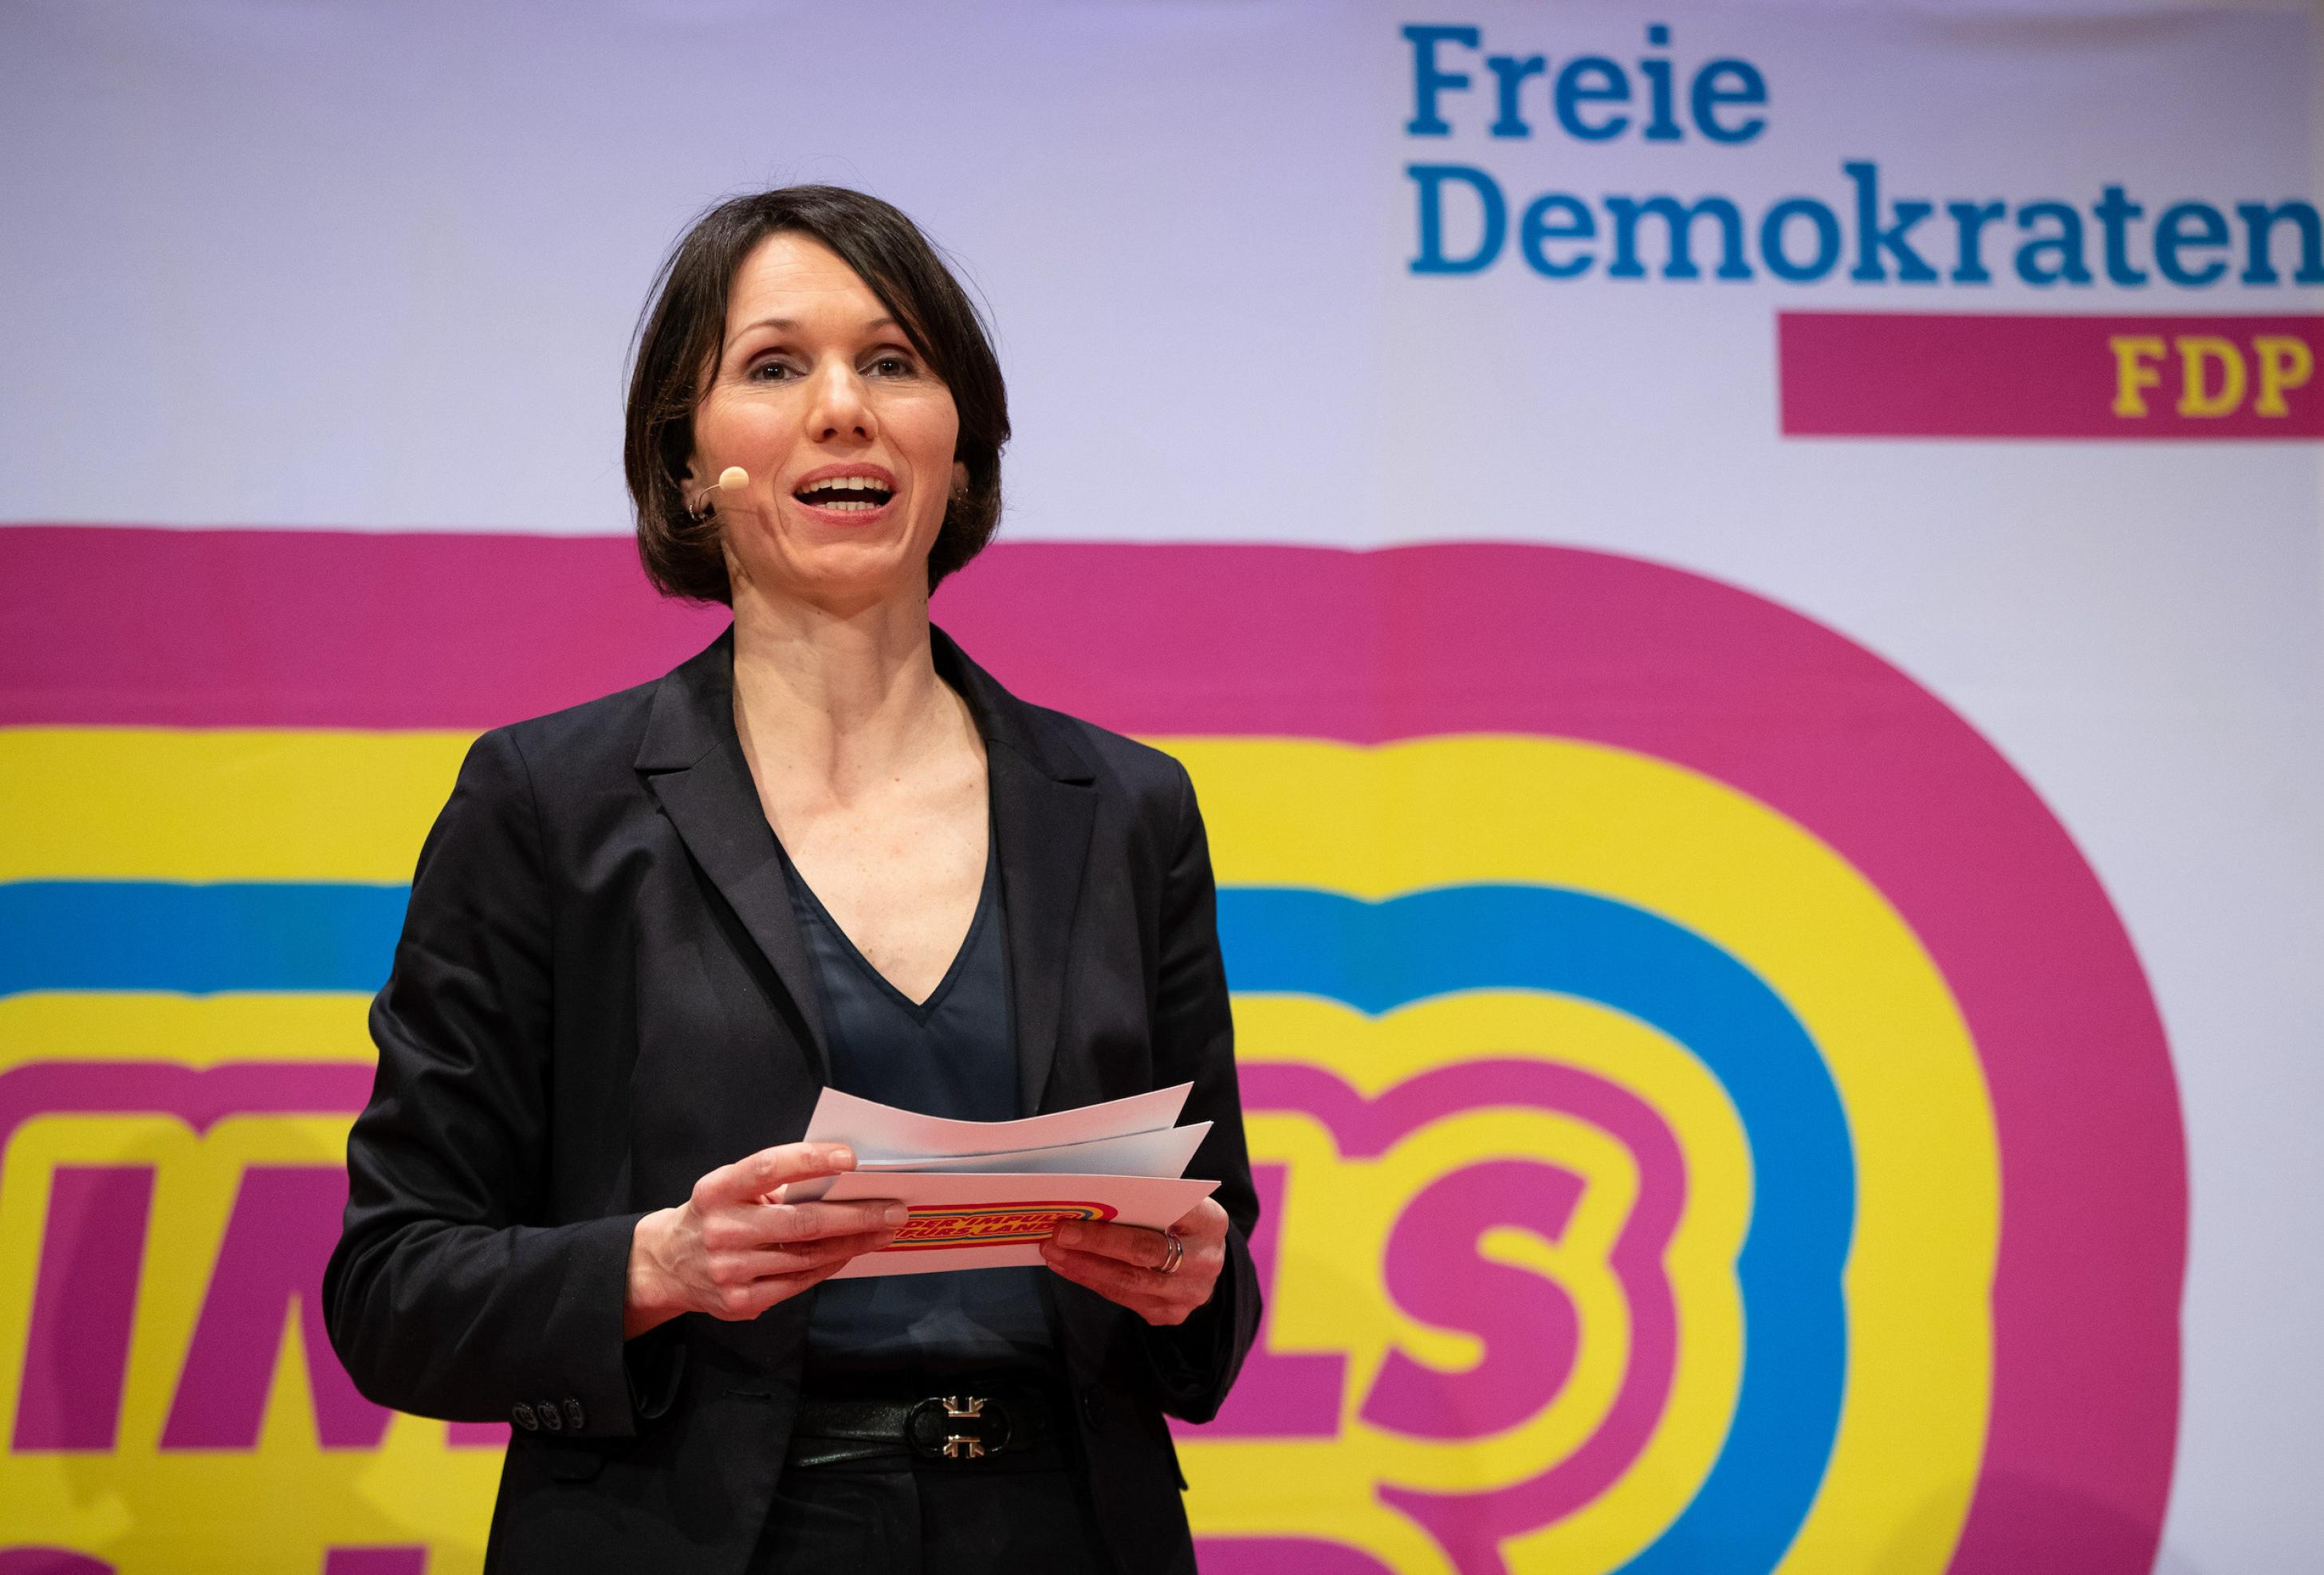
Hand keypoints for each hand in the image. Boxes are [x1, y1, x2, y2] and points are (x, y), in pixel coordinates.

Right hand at [624, 1143, 901, 1337]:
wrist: (666, 1264)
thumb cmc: (714, 1214)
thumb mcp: (729, 1188)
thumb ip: (775, 1183)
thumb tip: (841, 1179)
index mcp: (717, 1190)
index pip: (768, 1167)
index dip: (810, 1159)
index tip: (850, 1157)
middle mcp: (722, 1230)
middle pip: (801, 1222)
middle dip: (856, 1215)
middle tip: (894, 1209)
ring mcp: (730, 1270)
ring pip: (807, 1256)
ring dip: (854, 1242)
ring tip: (884, 1230)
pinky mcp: (740, 1301)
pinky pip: (799, 1282)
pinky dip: (831, 1265)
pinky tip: (851, 1251)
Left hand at [1039, 1196, 1227, 1325]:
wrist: (1204, 1254)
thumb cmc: (1180, 1216)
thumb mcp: (1175, 1198)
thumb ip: (1146, 1196)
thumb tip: (1089, 1195)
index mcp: (1210, 1221)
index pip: (1159, 1217)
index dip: (1115, 1221)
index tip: (1073, 1215)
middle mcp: (1206, 1261)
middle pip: (1142, 1254)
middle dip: (1093, 1244)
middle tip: (1056, 1236)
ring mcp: (1190, 1293)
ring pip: (1128, 1282)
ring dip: (1084, 1267)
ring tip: (1053, 1253)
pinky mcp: (1172, 1313)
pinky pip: (1124, 1299)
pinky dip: (1092, 1281)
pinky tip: (1069, 1267)